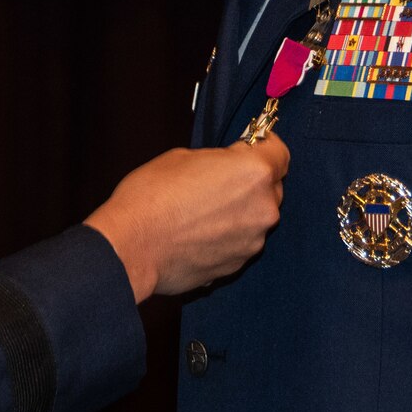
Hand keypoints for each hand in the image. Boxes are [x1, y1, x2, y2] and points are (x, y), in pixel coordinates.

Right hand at [84, 136, 287, 301]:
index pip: (281, 152)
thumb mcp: (184, 157)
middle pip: (271, 187)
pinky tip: (198, 232)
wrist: (130, 247)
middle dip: (251, 182)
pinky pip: (241, 241)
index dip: (264, 147)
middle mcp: (263, 208)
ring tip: (202, 211)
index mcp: (254, 172)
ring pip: (256, 217)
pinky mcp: (238, 264)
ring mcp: (253, 240)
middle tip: (218, 180)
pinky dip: (227, 235)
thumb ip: (219, 161)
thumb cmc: (151, 197)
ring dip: (239, 211)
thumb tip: (228, 167)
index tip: (251, 147)